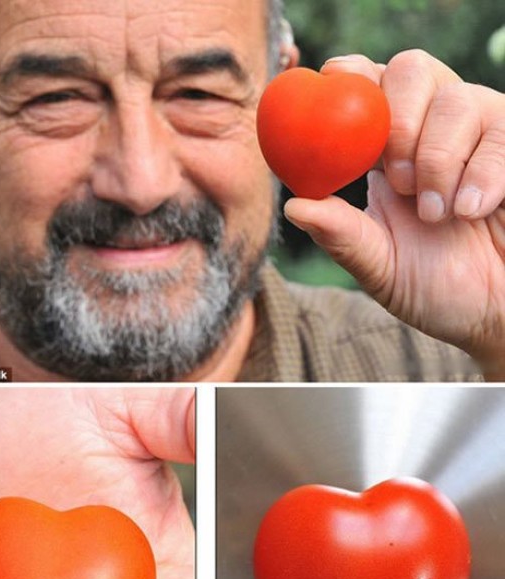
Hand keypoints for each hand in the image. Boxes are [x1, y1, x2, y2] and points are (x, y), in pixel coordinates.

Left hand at [284, 50, 504, 378]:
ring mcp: (479, 133)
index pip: (365, 88)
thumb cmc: (436, 289)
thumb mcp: (379, 267)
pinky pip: (500, 130)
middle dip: (396, 119)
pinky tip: (471, 210)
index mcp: (386, 153)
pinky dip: (481, 171)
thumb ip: (341, 236)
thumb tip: (292, 206)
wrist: (492, 312)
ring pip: (455, 98)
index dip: (349, 78)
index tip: (334, 89)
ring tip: (437, 214)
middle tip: (397, 180)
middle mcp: (431, 131)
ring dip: (437, 158)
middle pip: (410, 69)